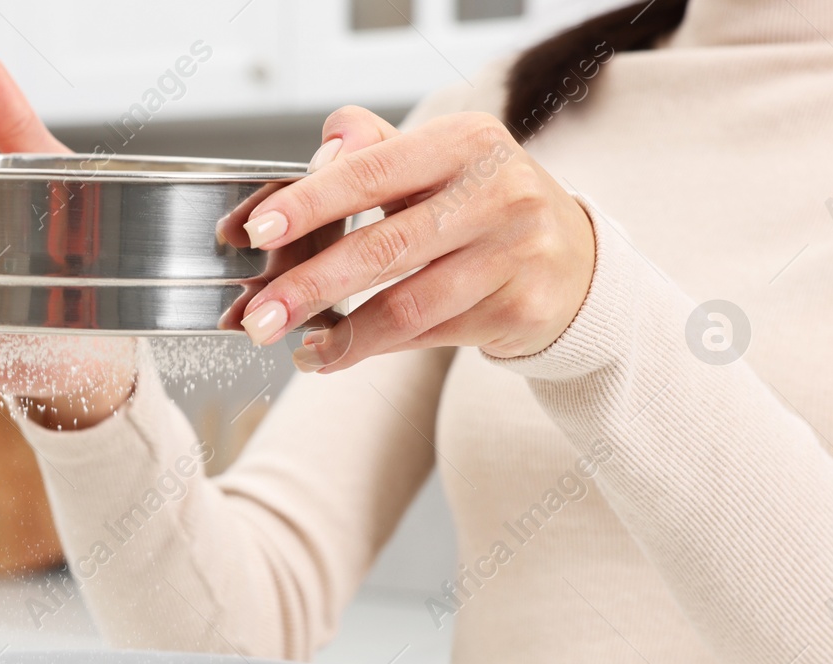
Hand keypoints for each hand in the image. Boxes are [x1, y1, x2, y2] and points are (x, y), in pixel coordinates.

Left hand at [235, 106, 595, 371]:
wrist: (574, 259)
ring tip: (292, 346)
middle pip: (382, 248)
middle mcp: (499, 192)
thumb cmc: (483, 205)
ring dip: (340, 335)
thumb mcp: (437, 160)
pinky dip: (373, 349)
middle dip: (308, 287)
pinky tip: (335, 353)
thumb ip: (372, 149)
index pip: (370, 172)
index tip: (257, 232)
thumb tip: (320, 153)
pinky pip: (428, 335)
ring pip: (406, 306)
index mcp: (466, 142)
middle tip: (259, 317)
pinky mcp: (521, 307)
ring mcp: (516, 254)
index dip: (308, 204)